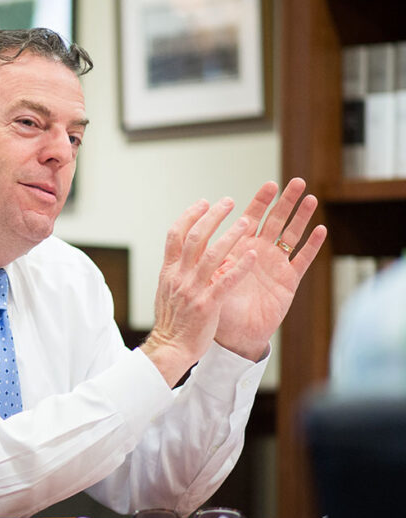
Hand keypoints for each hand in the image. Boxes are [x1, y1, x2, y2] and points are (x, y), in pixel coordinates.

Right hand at [143, 198, 257, 386]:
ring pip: (212, 254)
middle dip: (212, 216)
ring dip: (230, 235)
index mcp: (169, 271)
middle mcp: (179, 276)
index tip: (204, 202)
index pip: (175, 235)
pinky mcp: (208, 305)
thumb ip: (177, 271)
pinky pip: (226, 281)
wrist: (169, 348)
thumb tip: (184, 254)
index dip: (190, 215)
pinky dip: (239, 266)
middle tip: (228, 202)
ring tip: (246, 221)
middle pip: (194, 237)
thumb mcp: (167, 290)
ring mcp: (193, 290)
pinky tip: (252, 255)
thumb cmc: (172, 321)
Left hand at [213, 178, 327, 359]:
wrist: (234, 335)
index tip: (269, 185)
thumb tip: (196, 241)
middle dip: (283, 201)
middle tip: (294, 182)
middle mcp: (259, 253)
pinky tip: (320, 230)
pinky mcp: (288, 281)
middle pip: (274, 220)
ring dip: (300, 217)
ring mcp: (275, 265)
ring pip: (291, 235)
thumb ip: (209, 261)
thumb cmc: (218, 308)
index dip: (258, 202)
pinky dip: (311, 246)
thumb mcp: (210, 281)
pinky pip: (302, 260)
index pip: (250, 219)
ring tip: (309, 198)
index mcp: (238, 249)